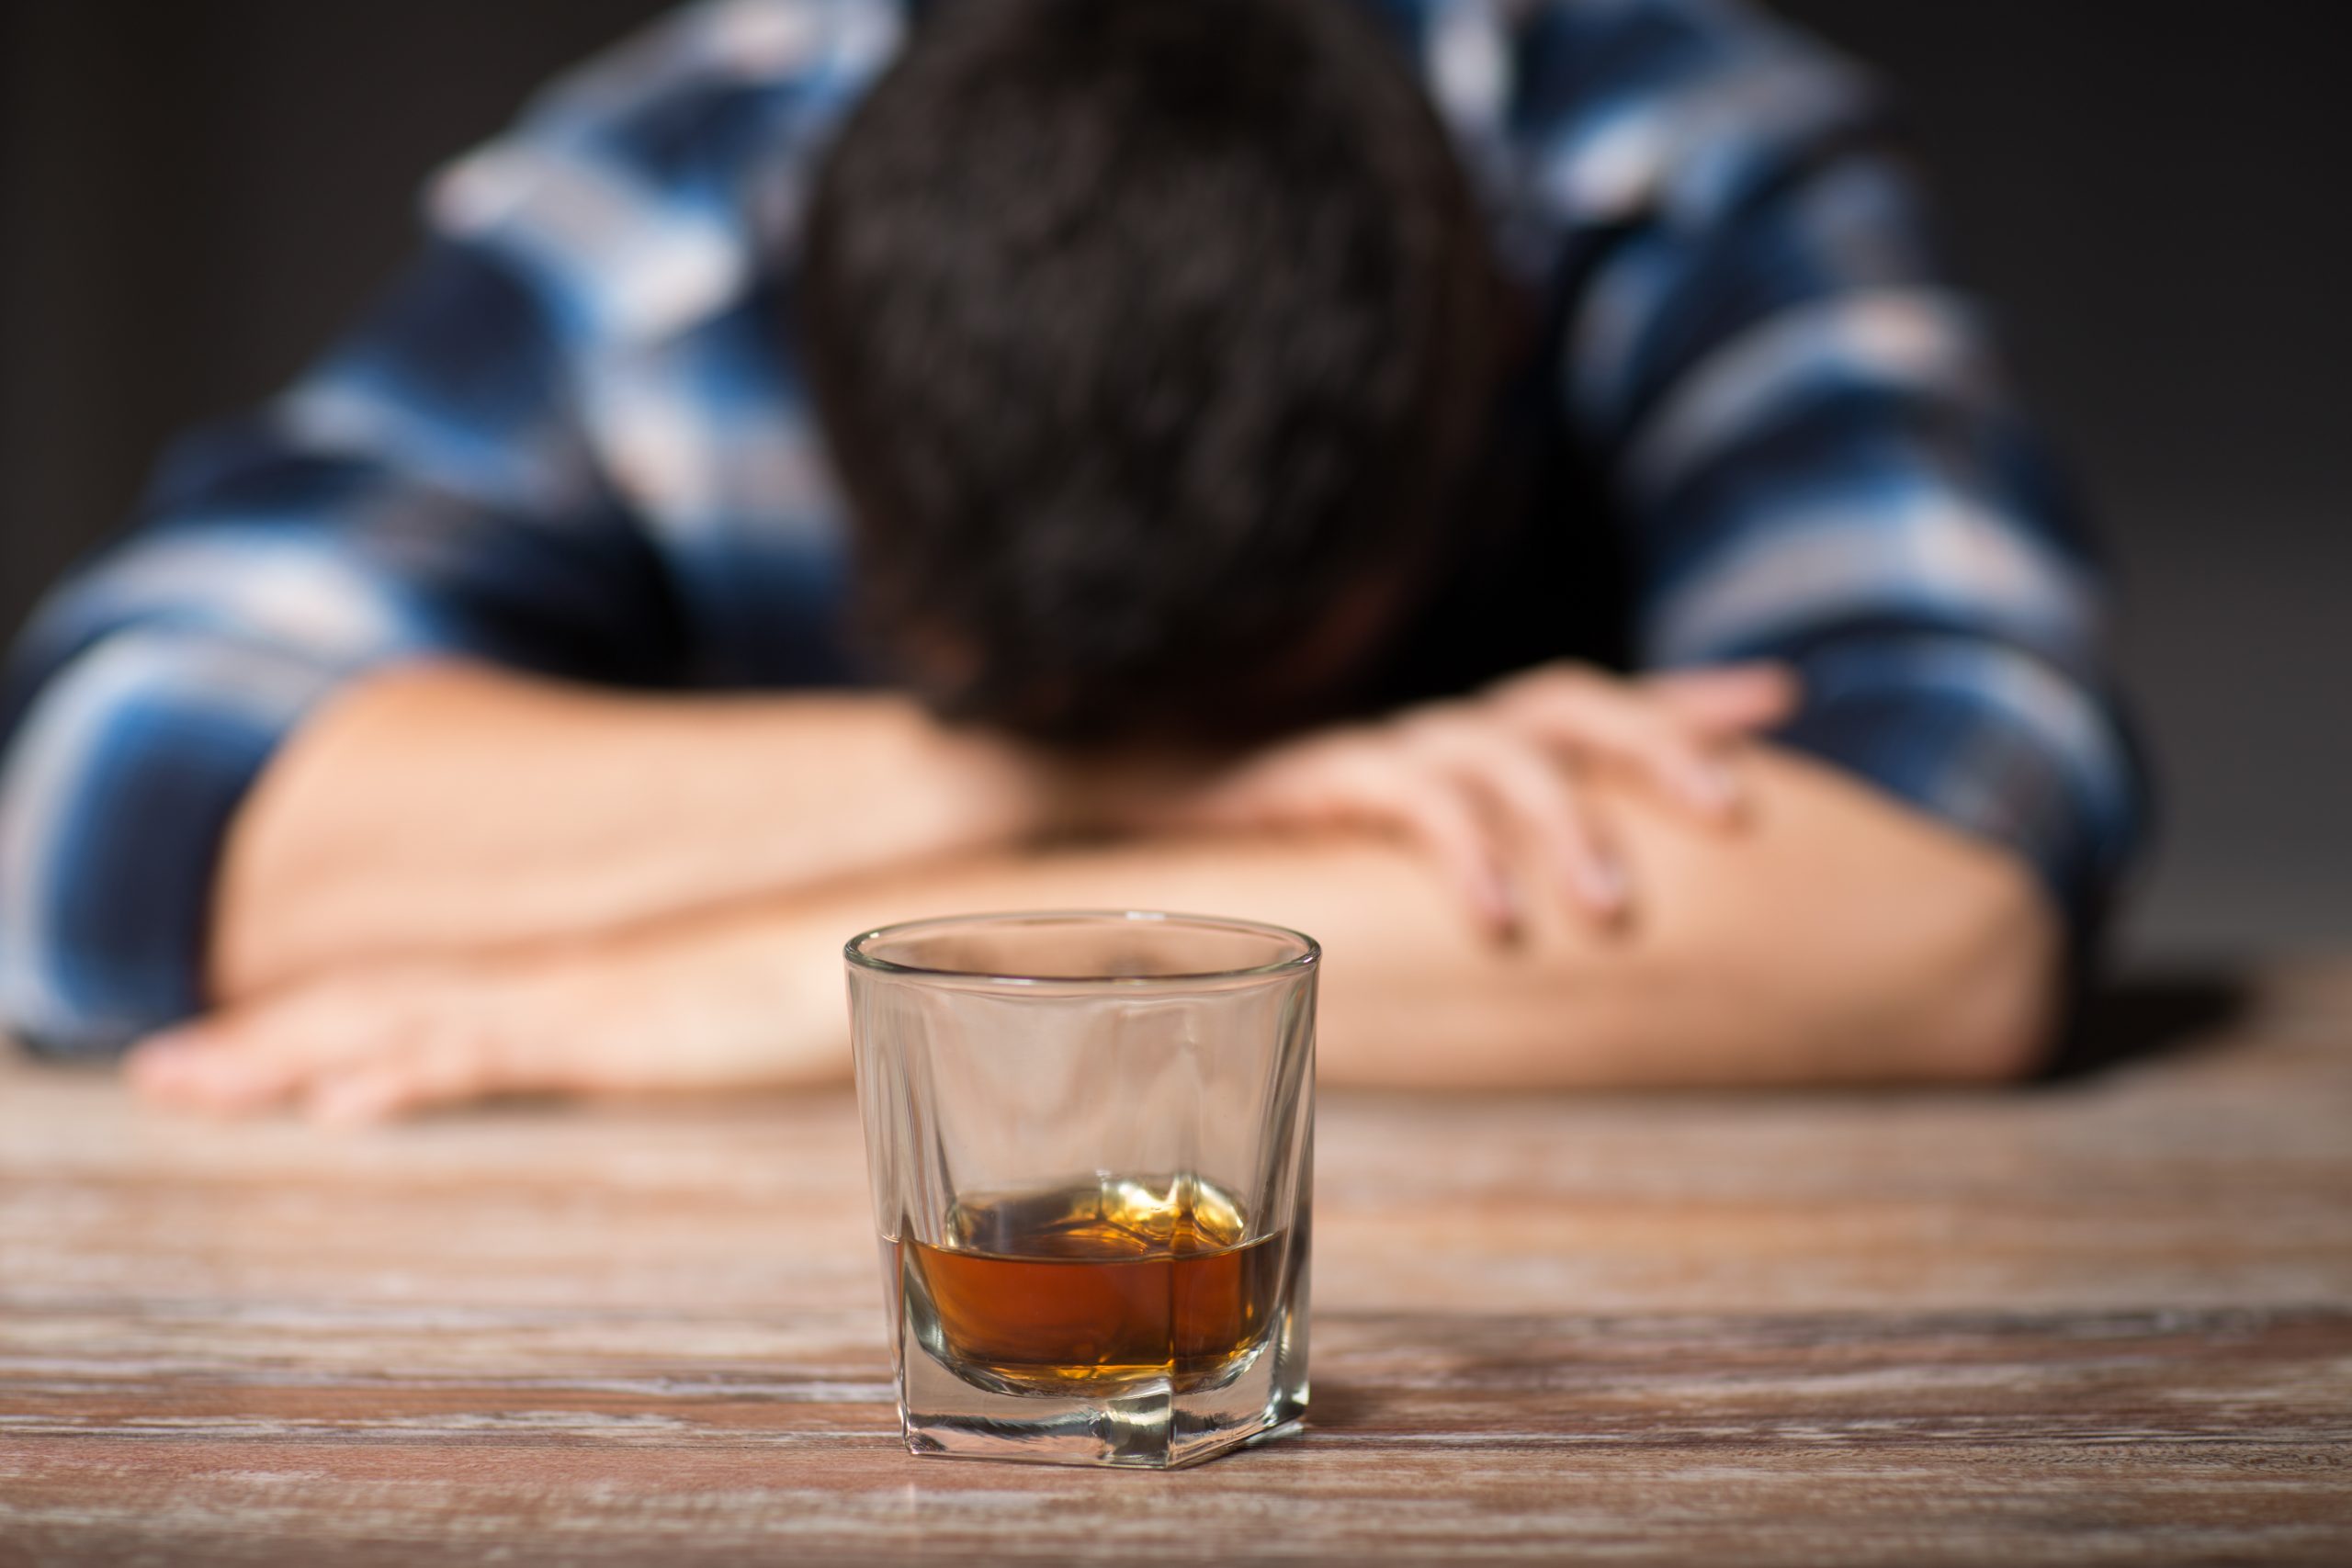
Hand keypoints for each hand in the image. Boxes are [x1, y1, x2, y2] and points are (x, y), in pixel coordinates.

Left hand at [123, 926, 838, 1124]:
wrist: (888, 916)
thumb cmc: (822, 964)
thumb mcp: (727, 1010)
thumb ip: (678, 1025)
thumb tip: (668, 1042)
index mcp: (574, 974)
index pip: (422, 994)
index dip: (325, 1017)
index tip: (244, 1047)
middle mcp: (555, 973)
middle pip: (378, 999)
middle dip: (263, 1037)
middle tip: (163, 1072)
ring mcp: (577, 992)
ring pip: (400, 1016)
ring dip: (287, 1051)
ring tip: (188, 1084)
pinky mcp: (615, 1022)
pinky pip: (489, 1049)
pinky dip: (405, 1074)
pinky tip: (340, 1107)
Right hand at [1107, 661, 1797, 936]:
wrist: (1102, 854)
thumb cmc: (1261, 893)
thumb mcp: (1385, 893)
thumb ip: (1470, 896)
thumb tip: (1586, 953)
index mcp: (1459, 755)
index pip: (1587, 707)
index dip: (1679, 700)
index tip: (1779, 699)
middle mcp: (1422, 738)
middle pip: (1560, 705)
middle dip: (1655, 747)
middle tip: (1732, 817)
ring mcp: (1362, 754)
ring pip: (1490, 749)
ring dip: (1562, 822)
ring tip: (1610, 910)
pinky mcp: (1299, 785)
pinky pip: (1398, 793)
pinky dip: (1459, 847)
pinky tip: (1499, 918)